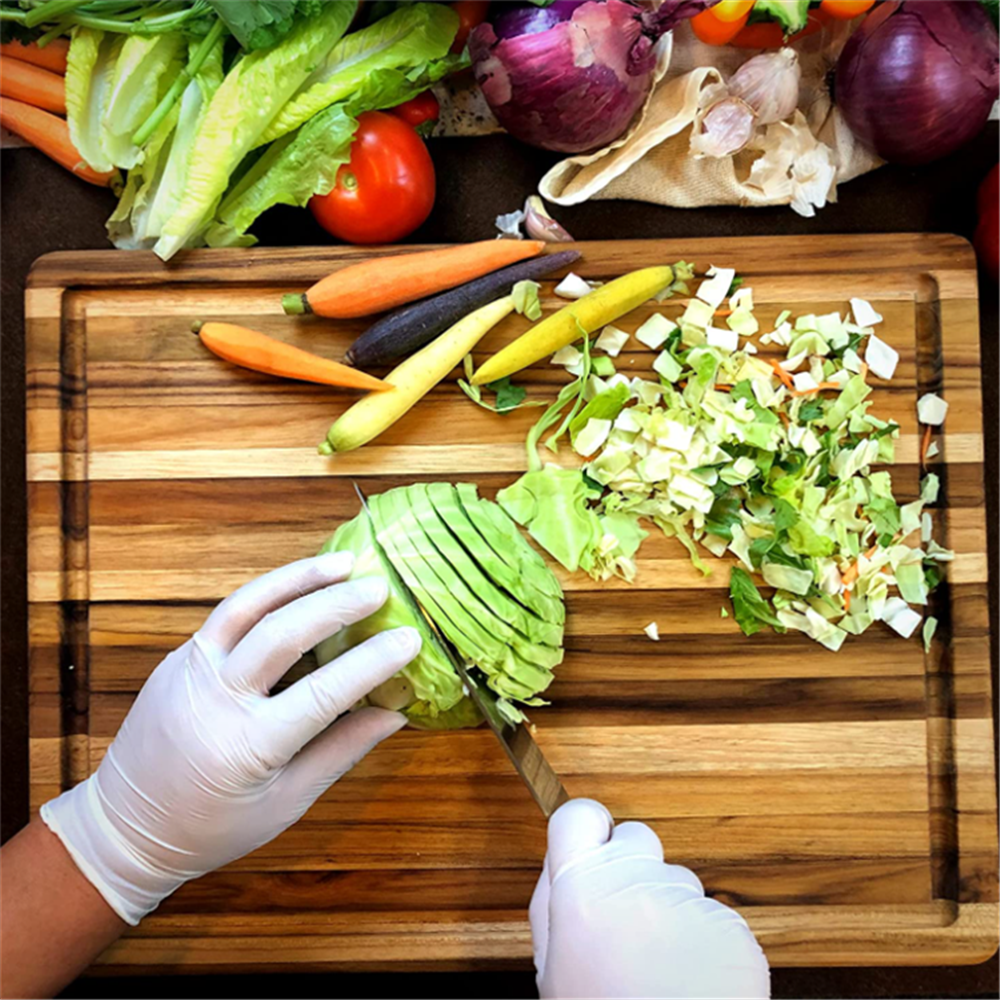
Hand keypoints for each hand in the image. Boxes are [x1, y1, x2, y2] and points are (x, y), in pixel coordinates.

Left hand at [41, 554, 420, 925]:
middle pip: (282, 634)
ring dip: (298, 578)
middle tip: (379, 586)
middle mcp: (216, 698)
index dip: (372, 663)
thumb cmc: (213, 827)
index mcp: (248, 746)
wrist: (125, 828)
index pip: (323, 693)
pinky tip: (301, 584)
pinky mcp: (178, 658)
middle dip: (336, 605)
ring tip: (342, 561)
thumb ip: (340, 752)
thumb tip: (395, 713)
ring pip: (247, 607)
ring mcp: (190, 671)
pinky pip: (228, 615)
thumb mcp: (285, 803)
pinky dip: (268, 594)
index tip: (409, 639)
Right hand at [530, 799, 769, 998]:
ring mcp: (687, 903)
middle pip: (636, 838)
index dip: (587, 827)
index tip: (593, 845)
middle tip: (625, 917)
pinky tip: (689, 977)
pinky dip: (703, 939)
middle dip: (632, 867)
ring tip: (659, 963)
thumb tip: (561, 863)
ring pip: (677, 879)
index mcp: (580, 891)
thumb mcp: (553, 970)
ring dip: (669, 906)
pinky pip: (711, 915)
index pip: (579, 816)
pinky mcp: (729, 928)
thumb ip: (552, 905)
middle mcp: (635, 884)